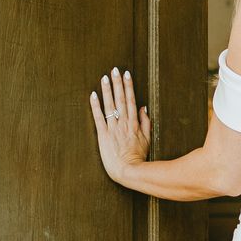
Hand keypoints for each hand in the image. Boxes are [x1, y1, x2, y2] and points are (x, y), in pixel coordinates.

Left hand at [90, 68, 150, 183]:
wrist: (129, 171)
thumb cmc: (138, 157)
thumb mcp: (147, 139)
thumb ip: (146, 122)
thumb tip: (144, 107)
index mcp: (134, 123)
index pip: (131, 100)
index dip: (129, 86)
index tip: (127, 74)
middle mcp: (124, 123)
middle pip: (121, 99)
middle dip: (118, 83)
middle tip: (115, 69)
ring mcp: (113, 128)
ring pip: (110, 105)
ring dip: (107, 90)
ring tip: (104, 77)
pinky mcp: (103, 135)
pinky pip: (98, 118)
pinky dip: (95, 106)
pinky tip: (93, 95)